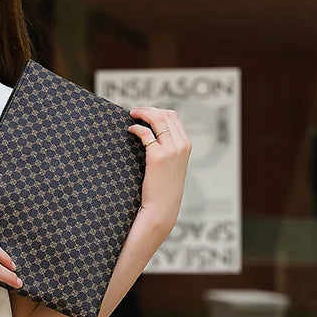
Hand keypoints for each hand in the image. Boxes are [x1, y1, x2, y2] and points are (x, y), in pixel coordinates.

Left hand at [127, 106, 191, 230]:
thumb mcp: (172, 165)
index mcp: (186, 145)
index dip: (157, 111)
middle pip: (165, 114)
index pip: (173, 117)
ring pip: (157, 119)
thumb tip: (151, 135)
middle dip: (148, 109)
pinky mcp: (158, 157)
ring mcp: (171, 150)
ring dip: (142, 114)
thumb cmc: (163, 188)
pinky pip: (146, 133)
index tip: (144, 112)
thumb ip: (168, 149)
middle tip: (134, 112)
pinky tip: (130, 130)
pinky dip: (137, 128)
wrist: (162, 207)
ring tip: (131, 116)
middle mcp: (181, 145)